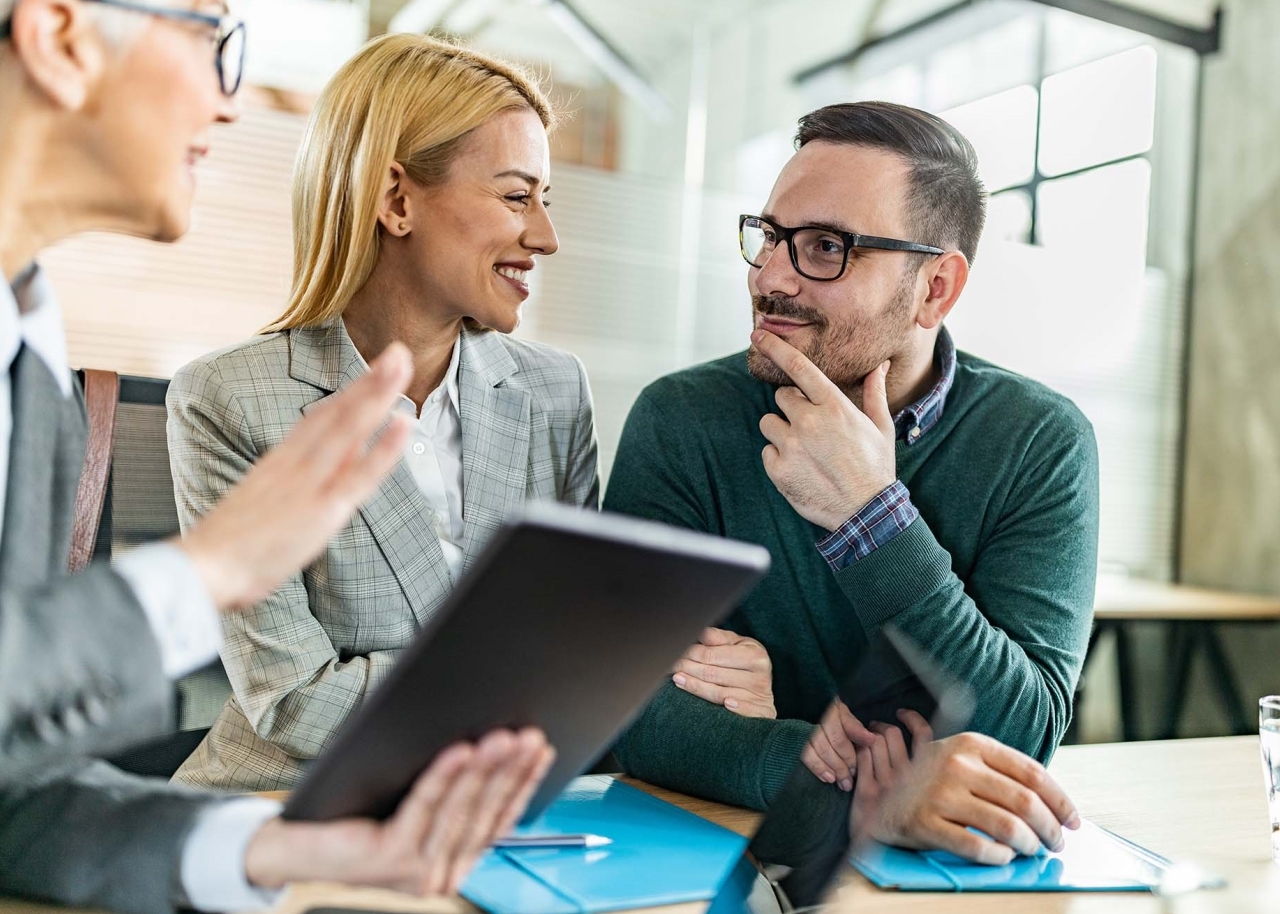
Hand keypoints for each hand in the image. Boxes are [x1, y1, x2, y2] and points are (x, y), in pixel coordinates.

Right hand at [179, 343, 414, 609]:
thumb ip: (285, 489)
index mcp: (279, 462)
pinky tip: (404, 422)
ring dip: (378, 394)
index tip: (372, 371)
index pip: (319, 419)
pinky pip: (360, 474)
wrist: (204, 568)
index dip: (348, 394)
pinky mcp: (323, 507)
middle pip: (338, 413)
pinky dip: (384, 448)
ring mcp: (311, 481)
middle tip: (398, 350)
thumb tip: (304, 482)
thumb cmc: (227, 548)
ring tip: (402, 363)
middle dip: (370, 381)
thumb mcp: (257, 506)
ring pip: (350, 428)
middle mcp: (296, 463)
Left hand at [244, 728, 553, 894]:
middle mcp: (441, 874)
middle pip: (484, 813)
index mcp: (454, 862)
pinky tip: (461, 750)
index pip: (499, 819)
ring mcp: (418, 871)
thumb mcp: (417, 803)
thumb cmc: (358, 813)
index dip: (524, 783)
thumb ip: (453, 791)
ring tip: (503, 738)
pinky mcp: (392, 859)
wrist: (296, 843)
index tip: (541, 749)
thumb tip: (493, 747)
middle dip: (511, 770)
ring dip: (487, 770)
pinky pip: (425, 807)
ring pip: (460, 810)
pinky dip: (446, 776)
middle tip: (528, 737)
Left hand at [672, 628, 774, 717]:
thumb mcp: (736, 646)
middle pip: (713, 673)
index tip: (675, 653)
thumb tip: (701, 631)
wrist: (764, 688)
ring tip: (677, 679)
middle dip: (688, 669)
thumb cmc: (745, 663)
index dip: (690, 653)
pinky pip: (744, 712)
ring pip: (720, 693)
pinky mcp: (761, 713)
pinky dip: (734, 708)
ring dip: (696, 687)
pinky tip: (724, 705)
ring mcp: (760, 696)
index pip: (713, 654)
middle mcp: (760, 676)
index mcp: (755, 655)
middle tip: (670, 666)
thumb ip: (719, 638)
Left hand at [751, 328, 896, 530]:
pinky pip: (767, 451)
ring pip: (769, 423)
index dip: (774, 347)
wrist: (865, 513)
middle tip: (812, 428)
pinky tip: (801, 469)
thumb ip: (874, 392)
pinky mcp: (777, 468)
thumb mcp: (881, 427)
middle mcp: (808, 421)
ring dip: (782, 432)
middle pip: (781, 396)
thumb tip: (880, 365)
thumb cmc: (875, 468)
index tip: (757, 335)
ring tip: (806, 450)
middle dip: (792, 407)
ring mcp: (791, 445)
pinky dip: (779, 458)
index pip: (796, 366)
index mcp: (833, 405)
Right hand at [801, 698, 877, 791]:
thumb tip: (872, 740)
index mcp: (833, 708)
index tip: (858, 768)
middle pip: (836, 741)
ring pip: (822, 749)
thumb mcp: (844, 717)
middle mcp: (820, 714)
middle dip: (846, 763)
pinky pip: (805, 754)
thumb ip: (855, 728)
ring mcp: (806, 725)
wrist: (801, 712)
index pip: (848, 729)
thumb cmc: (830, 718)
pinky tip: (827, 779)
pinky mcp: (795, 737)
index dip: (852, 752)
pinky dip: (817, 768)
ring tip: (843, 783)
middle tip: (852, 780)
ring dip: (834, 768)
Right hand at [851, 710, 1080, 864]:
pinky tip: (1004, 856)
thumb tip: (1053, 801)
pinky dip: (1000, 857)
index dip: (1060, 800)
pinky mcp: (925, 823)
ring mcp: (939, 794)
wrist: (880, 798)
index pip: (1032, 773)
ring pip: (1007, 827)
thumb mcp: (962, 758)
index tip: (1072, 820)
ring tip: (1032, 851)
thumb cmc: (931, 781)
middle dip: (1051, 828)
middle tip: (1056, 842)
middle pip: (1025, 801)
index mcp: (971, 744)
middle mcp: (956, 765)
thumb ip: (1001, 770)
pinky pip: (977, 847)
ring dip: (1030, 845)